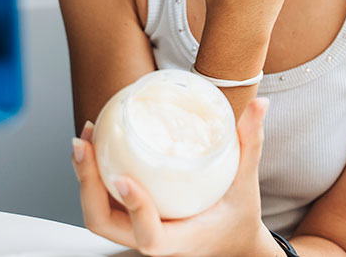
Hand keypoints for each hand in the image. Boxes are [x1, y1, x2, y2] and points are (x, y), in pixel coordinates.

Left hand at [71, 97, 276, 256]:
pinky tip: (94, 144)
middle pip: (104, 223)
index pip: (149, 235)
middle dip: (88, 187)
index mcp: (181, 239)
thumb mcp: (248, 182)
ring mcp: (137, 229)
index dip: (134, 209)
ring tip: (85, 138)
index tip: (125, 178)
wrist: (231, 241)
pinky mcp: (131, 218)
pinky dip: (93, 176)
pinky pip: (104, 202)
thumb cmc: (239, 216)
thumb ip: (250, 142)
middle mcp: (152, 238)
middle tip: (85, 146)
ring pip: (98, 214)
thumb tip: (260, 104)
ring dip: (84, 180)